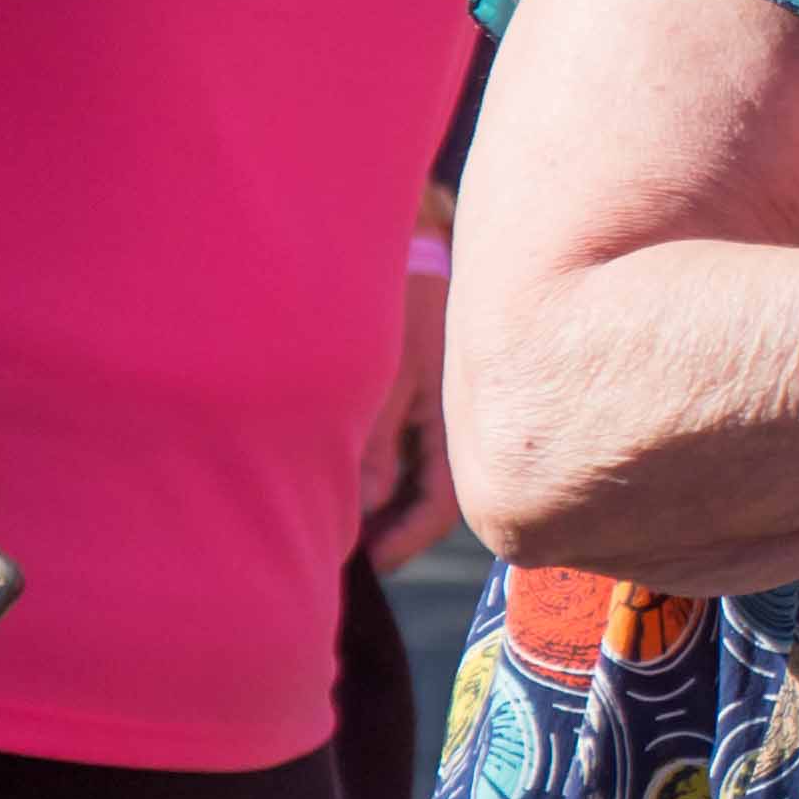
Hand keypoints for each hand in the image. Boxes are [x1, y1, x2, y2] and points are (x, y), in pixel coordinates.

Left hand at [369, 227, 468, 568]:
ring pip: (417, 467)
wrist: (410, 236)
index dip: (409, 538)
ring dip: (383, 494)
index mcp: (459, 419)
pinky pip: (406, 439)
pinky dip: (380, 461)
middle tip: (352, 550)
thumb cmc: (396, 298)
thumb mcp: (382, 374)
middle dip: (394, 525)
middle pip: (433, 491)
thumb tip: (368, 506)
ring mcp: (439, 400)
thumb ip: (376, 443)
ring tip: (339, 513)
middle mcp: (457, 416)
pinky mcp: (420, 385)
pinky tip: (347, 465)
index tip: (373, 561)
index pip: (445, 502)